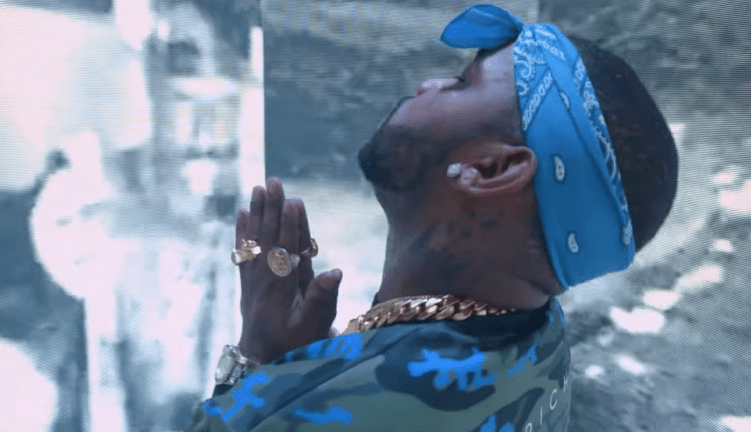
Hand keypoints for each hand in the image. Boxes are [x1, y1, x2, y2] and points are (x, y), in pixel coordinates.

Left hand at [236, 178, 342, 363]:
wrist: (262, 360)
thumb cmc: (294, 345)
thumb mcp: (313, 327)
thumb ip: (323, 299)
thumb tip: (336, 271)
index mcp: (283, 288)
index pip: (287, 249)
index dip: (291, 224)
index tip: (293, 200)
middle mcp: (265, 280)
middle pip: (269, 237)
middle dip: (271, 209)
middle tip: (272, 182)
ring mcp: (254, 280)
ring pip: (255, 240)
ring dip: (257, 213)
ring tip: (257, 188)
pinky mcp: (247, 282)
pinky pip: (243, 252)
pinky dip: (242, 232)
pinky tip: (242, 213)